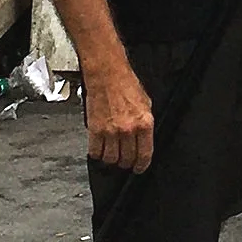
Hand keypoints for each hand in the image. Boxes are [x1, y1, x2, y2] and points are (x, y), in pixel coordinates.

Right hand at [84, 55, 153, 172]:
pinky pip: (96, 152)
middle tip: (124, 159)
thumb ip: (145, 123)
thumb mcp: (146, 104)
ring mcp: (111, 131)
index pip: (145, 154)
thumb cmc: (126, 84)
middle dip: (126, 162)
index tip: (139, 168)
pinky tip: (100, 148)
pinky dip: (97, 153)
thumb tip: (144, 139)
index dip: (141, 165)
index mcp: (144, 123)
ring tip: (112, 153)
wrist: (107, 74)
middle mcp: (128, 129)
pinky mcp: (96, 130)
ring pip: (111, 159)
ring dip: (111, 159)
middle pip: (127, 159)